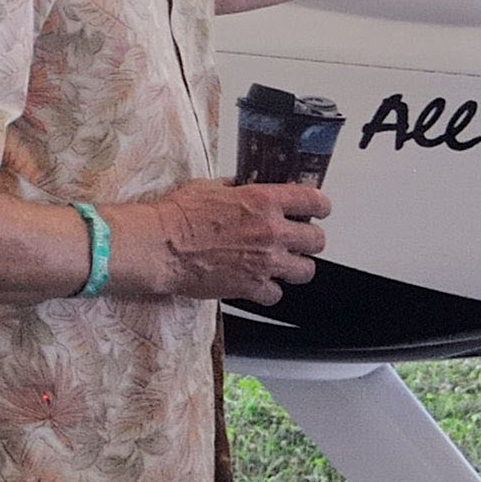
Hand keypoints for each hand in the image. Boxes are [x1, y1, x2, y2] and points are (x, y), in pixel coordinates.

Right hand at [116, 177, 327, 305]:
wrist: (160, 245)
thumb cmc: (178, 215)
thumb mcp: (211, 187)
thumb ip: (237, 188)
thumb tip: (244, 187)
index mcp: (264, 201)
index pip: (314, 201)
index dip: (320, 206)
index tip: (317, 210)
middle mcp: (272, 231)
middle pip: (317, 240)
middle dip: (308, 240)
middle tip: (296, 240)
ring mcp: (265, 262)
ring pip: (306, 271)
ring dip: (295, 267)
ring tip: (280, 264)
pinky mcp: (251, 287)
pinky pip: (276, 294)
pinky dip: (269, 290)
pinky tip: (257, 282)